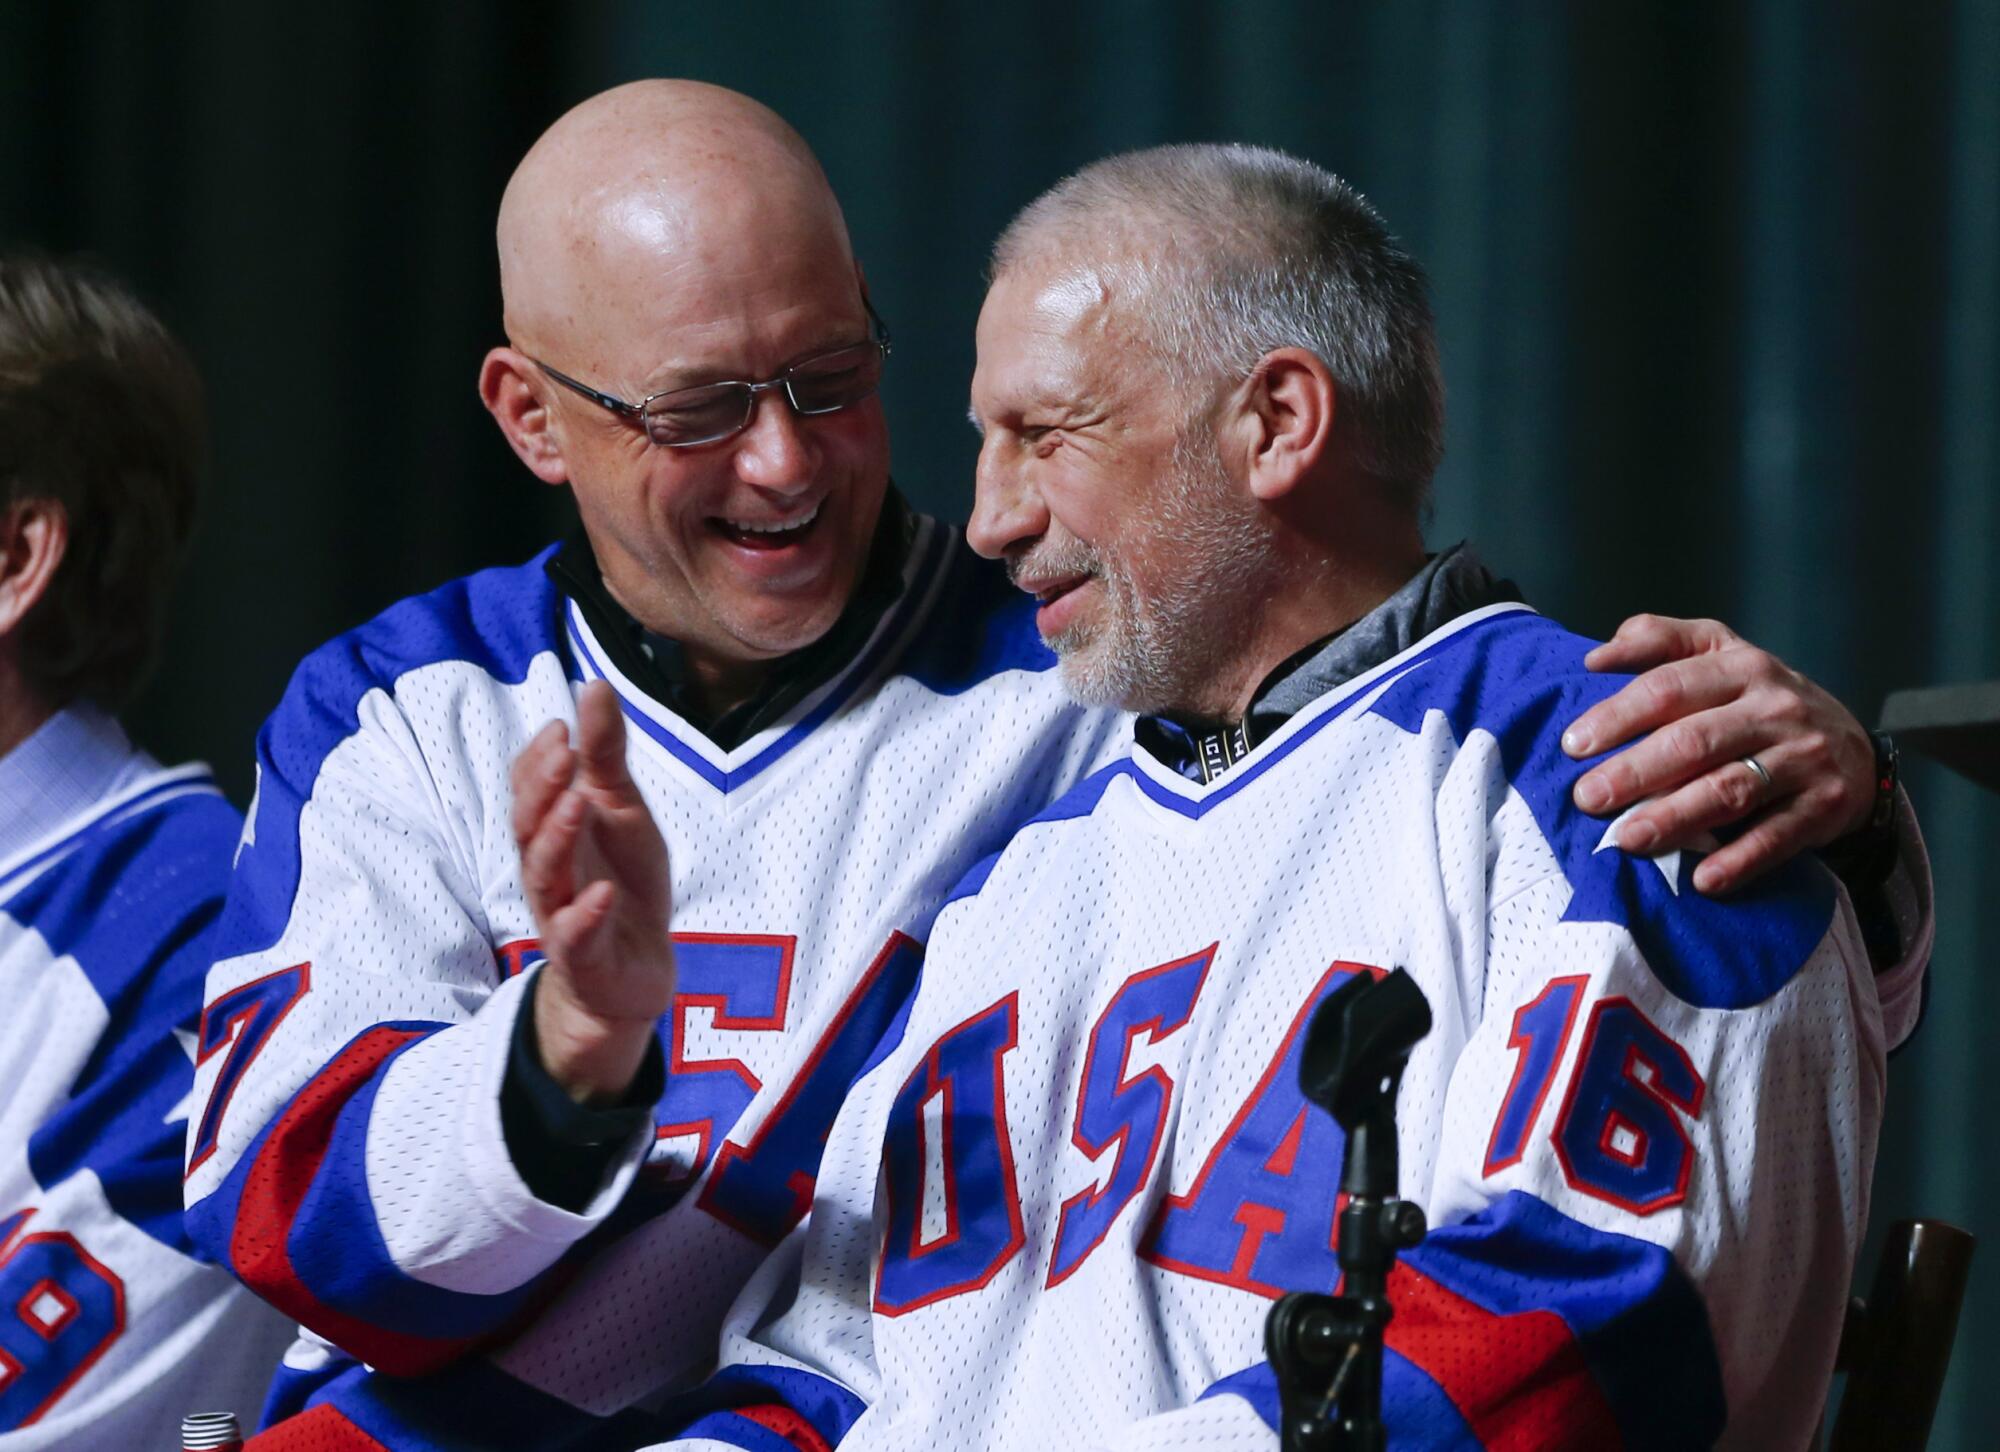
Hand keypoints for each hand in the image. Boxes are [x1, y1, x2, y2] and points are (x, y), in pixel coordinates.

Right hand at [510, 680, 674, 1101]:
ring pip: (543, 875)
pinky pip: (575, 935)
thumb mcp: (623, 811)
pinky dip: (586, 914)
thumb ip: (606, 755)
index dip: (538, 759)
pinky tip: (601, 893)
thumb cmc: (622, 882)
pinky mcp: (584, 956)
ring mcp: (561, 912)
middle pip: (527, 825)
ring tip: (575, 804)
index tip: (559, 727)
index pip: (529, 788)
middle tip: (563, 751)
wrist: (634, 972)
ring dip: (555, 839)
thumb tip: (594, 686)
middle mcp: (548, 868)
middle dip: (541, 788)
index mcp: (554, 829)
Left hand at [1563, 615, 1873, 894]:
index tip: (1573, 744)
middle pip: (1695, 741)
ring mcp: (1804, 757)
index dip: (1619, 715)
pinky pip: (1779, 836)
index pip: (1670, 687)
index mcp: (1742, 666)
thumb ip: (1659, 641)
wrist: (1855, 750)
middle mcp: (1776, 708)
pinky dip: (1741, 860)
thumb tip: (1597, 656)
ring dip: (1676, 817)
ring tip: (1628, 839)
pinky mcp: (1826, 805)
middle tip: (1587, 798)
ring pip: (1732, 789)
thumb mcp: (1720, 655)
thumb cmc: (1759, 702)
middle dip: (1636, 771)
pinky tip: (1703, 880)